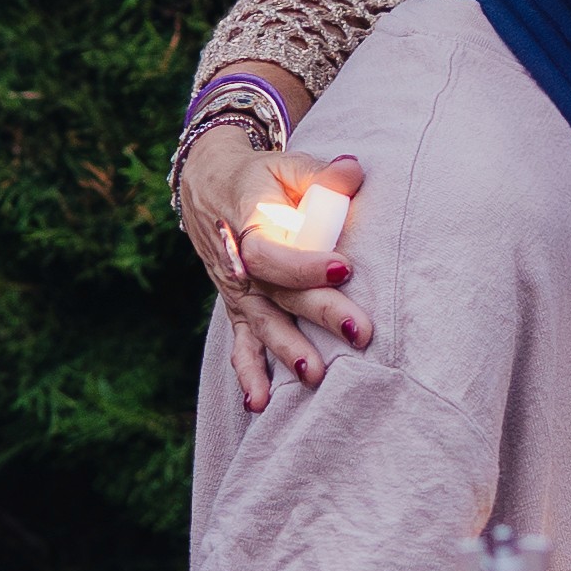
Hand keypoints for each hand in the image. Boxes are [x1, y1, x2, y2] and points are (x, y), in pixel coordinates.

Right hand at [181, 133, 368, 408]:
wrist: (209, 187)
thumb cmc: (261, 177)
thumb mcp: (287, 165)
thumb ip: (320, 173)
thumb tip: (354, 171)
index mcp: (248, 222)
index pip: (271, 251)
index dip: (304, 263)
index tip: (344, 268)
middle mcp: (238, 262)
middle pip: (278, 293)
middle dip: (318, 314)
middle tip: (360, 332)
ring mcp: (236, 289)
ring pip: (262, 323)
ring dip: (287, 350)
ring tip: (316, 375)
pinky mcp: (238, 307)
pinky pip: (241, 344)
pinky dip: (248, 374)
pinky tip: (259, 404)